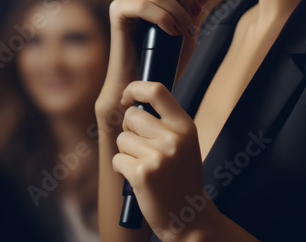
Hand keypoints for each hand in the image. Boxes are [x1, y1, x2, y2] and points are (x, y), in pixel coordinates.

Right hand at [96, 0, 215, 115]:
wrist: (147, 83)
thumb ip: (197, 1)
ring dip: (178, 10)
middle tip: (194, 14)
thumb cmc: (166, 56)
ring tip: (185, 30)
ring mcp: (124, 0)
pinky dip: (163, 17)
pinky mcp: (117, 14)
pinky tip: (171, 32)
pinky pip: (142, 5)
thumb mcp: (189, 24)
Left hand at [113, 80, 215, 241]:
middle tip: (142, 148)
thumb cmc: (181, 177)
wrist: (188, 217)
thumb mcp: (184, 143)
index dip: (135, 89)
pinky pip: (117, 159)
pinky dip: (122, 169)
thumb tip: (133, 99)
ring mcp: (158, 156)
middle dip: (129, 130)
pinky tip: (138, 179)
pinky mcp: (142, 174)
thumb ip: (165, 121)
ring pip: (122, 139)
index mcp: (185, 126)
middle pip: (131, 116)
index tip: (127, 98)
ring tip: (146, 167)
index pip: (156, 90)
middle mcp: (174, 138)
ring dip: (126, 152)